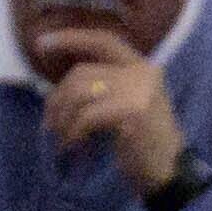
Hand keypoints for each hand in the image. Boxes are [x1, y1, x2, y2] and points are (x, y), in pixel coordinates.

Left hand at [32, 22, 188, 198]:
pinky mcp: (132, 112)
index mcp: (142, 67)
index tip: (41, 43)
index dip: (71, 38)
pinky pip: (87, 116)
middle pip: (82, 72)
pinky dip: (73, 132)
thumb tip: (59, 89)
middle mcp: (142, 72)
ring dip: (62, 118)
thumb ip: (105, 87)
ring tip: (61, 137)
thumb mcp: (128, 104)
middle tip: (49, 123)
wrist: (170, 172)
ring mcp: (139, 90)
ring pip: (79, 92)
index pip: (102, 40)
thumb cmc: (144, 142)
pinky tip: (73, 145)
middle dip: (58, 98)